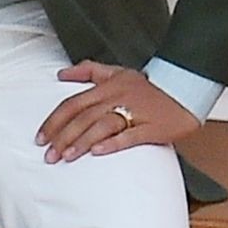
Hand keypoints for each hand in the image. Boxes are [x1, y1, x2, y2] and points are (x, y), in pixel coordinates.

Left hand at [37, 63, 200, 163]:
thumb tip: (61, 74)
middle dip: (63, 137)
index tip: (41, 137)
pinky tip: (98, 152)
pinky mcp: (152, 127)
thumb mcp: (118, 71)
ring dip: (82, 142)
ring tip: (67, 157)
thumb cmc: (150, 85)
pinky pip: (130, 136)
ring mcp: (136, 112)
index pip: (73, 104)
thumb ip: (89, 71)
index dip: (55, 121)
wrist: (186, 88)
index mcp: (107, 87)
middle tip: (49, 155)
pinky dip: (113, 143)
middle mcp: (118, 98)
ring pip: (102, 126)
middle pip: (83, 117)